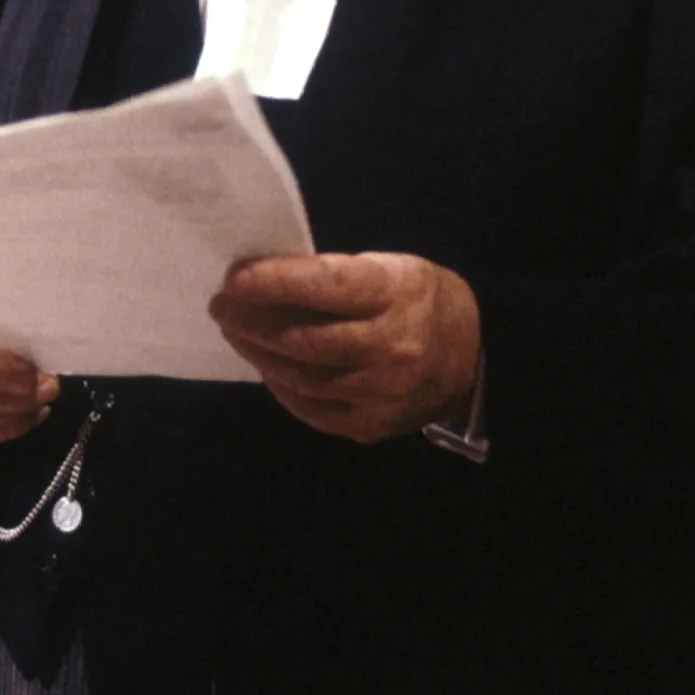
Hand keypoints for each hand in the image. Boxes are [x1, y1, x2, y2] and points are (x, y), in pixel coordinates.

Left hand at [210, 252, 479, 443]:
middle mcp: (391, 347)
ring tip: (235, 331)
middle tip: (221, 305)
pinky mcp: (371, 426)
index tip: (234, 277)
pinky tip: (265, 365)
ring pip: (302, 378)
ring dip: (258, 353)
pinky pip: (311, 408)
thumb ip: (334, 276)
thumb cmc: (419, 299)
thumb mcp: (388, 268)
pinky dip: (281, 385)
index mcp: (396, 294)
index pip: (326, 287)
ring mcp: (382, 394)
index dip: (275, 282)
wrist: (473, 357)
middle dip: (253, 322)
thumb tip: (265, 278)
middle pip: (305, 340)